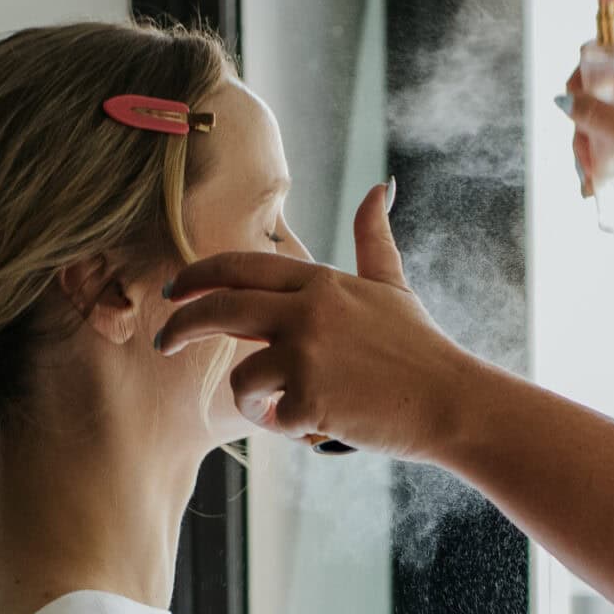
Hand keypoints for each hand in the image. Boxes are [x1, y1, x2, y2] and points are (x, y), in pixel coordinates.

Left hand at [155, 183, 477, 461]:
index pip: (241, 268)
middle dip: (181, 325)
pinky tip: (317, 423)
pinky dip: (286, 426)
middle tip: (164, 342)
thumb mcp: (393, 284)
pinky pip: (271, 417)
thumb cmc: (420, 347)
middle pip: (219, 309)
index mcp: (320, 282)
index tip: (172, 290)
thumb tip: (382, 187)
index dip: (198, 276)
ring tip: (285, 407)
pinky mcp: (308, 399)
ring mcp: (305, 355)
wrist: (450, 401)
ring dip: (254, 398)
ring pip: (242, 378)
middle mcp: (307, 311)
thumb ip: (374, 237)